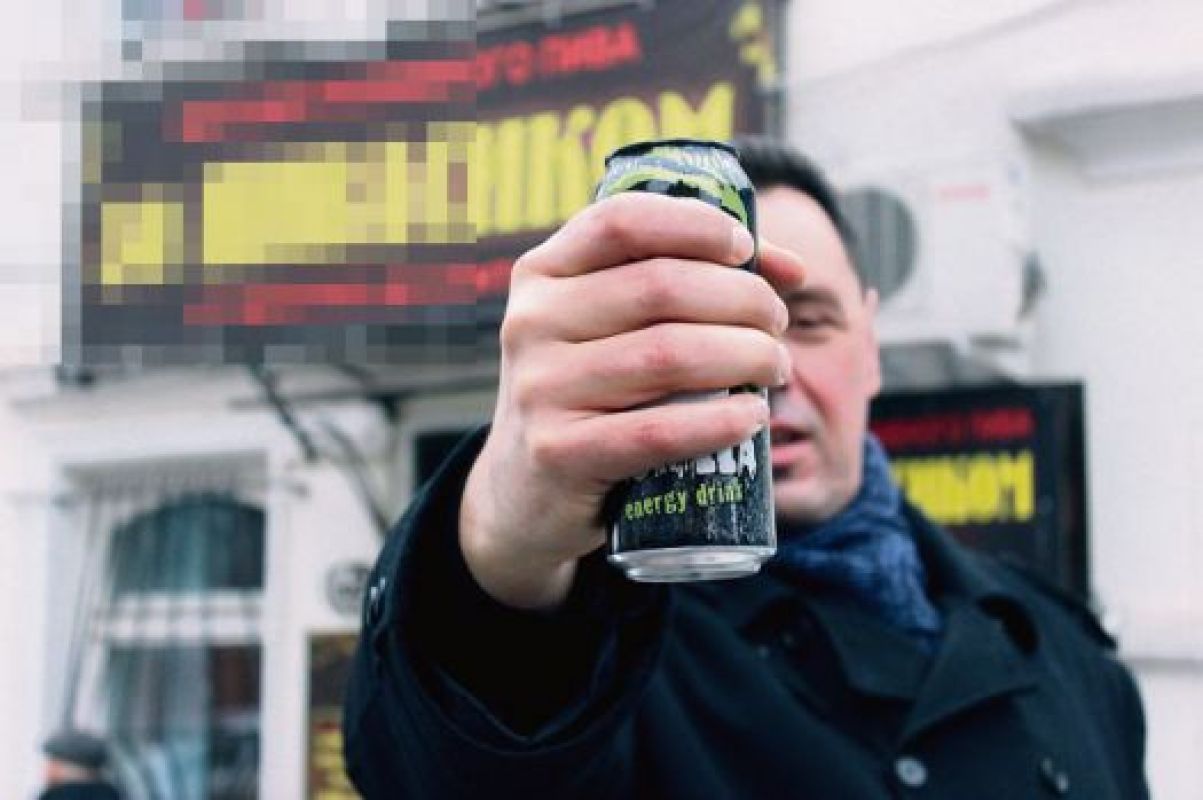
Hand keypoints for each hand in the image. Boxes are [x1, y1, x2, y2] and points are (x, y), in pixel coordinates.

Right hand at [460, 192, 805, 609]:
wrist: (527, 496)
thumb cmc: (594, 395)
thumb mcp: (609, 328)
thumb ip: (682, 282)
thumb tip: (791, 267)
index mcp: (543, 273)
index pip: (622, 221)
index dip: (696, 225)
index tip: (746, 250)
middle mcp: (532, 321)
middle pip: (661, 286)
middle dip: (743, 300)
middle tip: (777, 325)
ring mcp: (539, 388)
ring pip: (668, 355)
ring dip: (745, 357)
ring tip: (776, 369)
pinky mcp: (558, 452)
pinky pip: (657, 431)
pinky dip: (719, 422)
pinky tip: (751, 417)